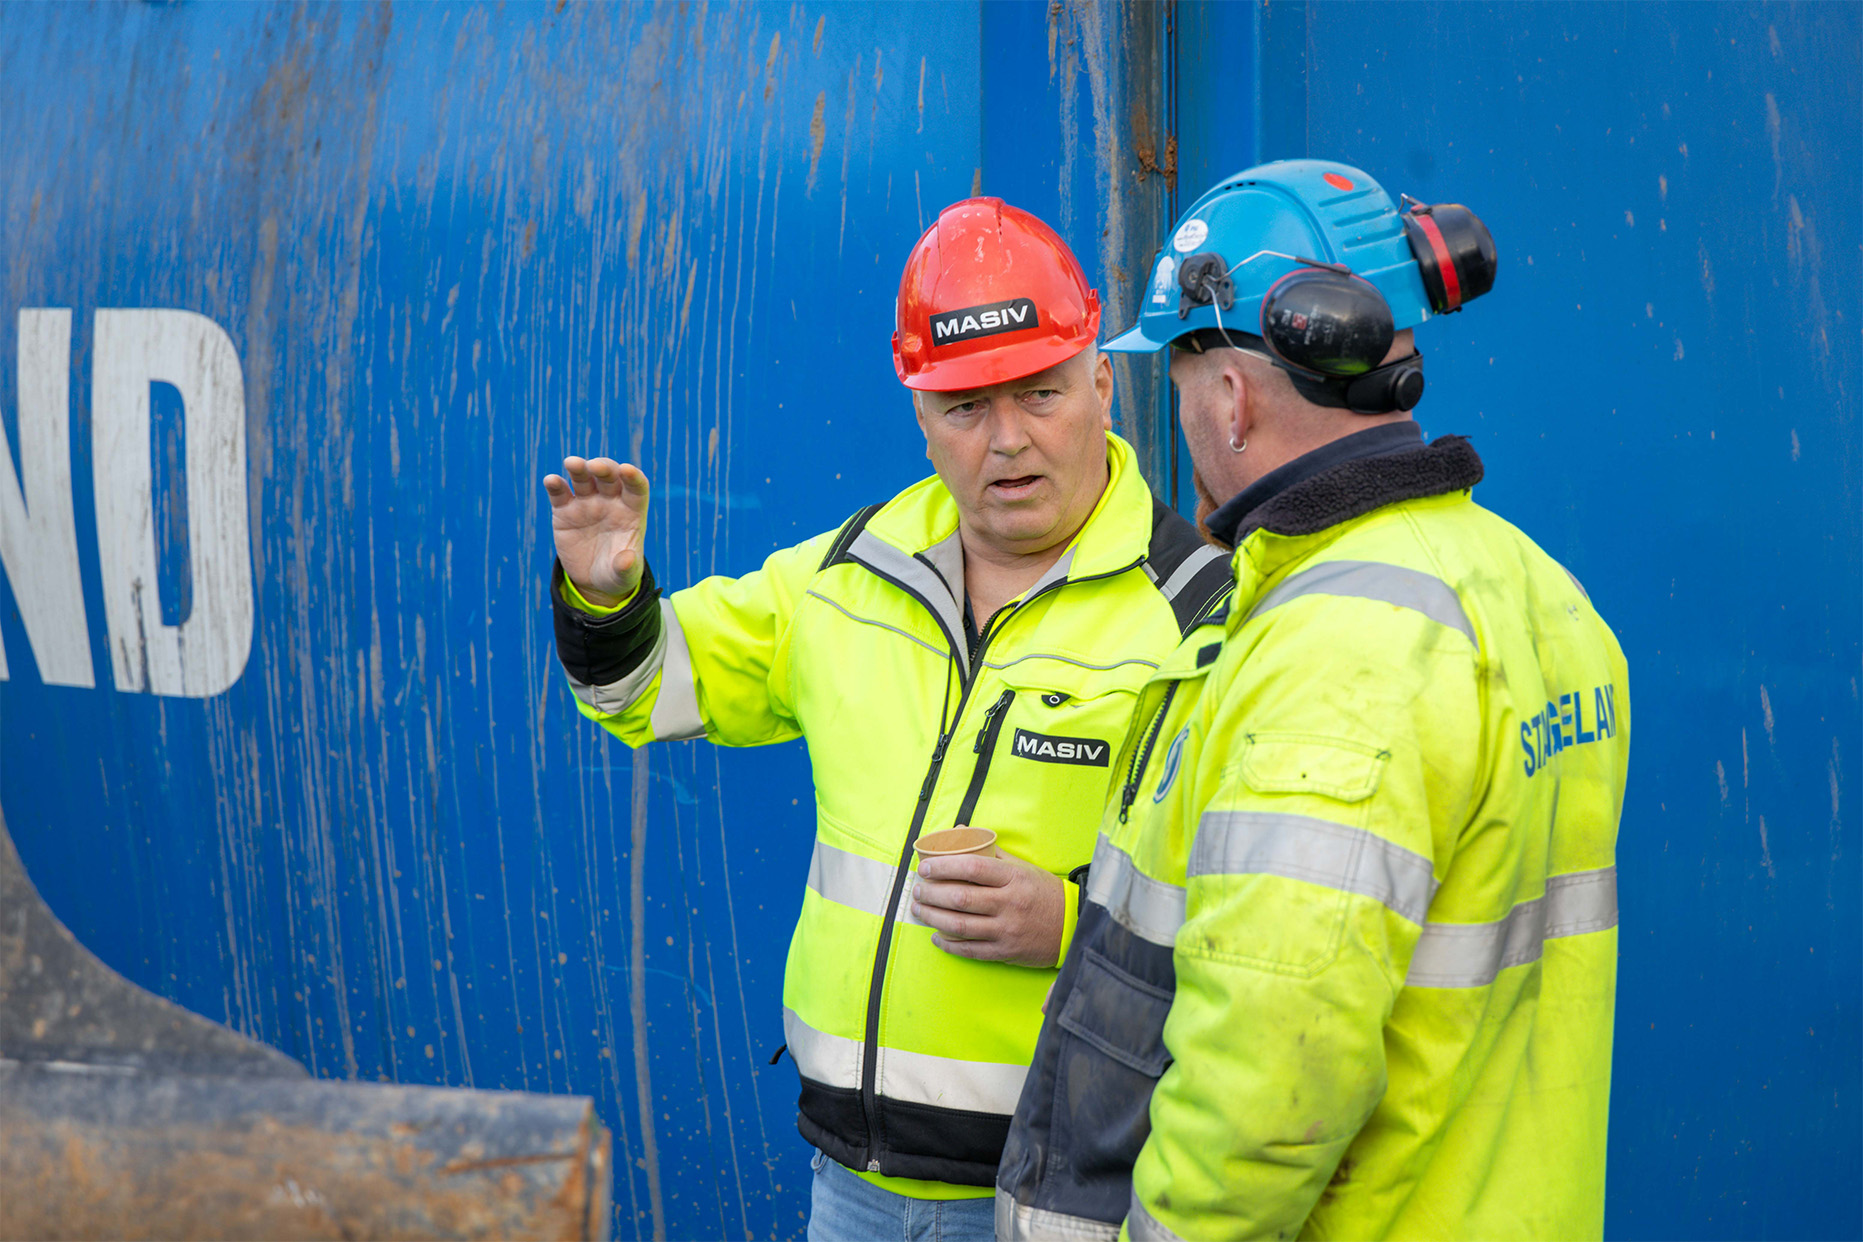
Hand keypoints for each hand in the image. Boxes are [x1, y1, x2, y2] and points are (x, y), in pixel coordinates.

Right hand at [542, 456, 650, 605]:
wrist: (592, 580)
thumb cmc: (616, 573)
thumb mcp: (623, 576)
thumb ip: (626, 567)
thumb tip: (626, 559)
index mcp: (631, 512)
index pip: (636, 487)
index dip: (633, 477)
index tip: (628, 470)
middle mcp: (610, 501)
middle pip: (609, 476)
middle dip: (603, 468)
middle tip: (594, 467)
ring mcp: (586, 503)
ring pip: (584, 478)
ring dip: (578, 468)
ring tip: (572, 463)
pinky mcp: (564, 511)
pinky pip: (560, 493)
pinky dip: (555, 485)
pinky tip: (551, 480)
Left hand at [911, 844, 1065, 968]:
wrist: (1072, 925)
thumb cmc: (1043, 892)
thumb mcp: (1023, 867)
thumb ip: (991, 852)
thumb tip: (962, 832)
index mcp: (1014, 878)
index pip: (972, 868)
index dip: (944, 867)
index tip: (926, 867)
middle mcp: (1009, 904)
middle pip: (960, 898)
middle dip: (932, 894)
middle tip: (918, 890)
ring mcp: (1006, 930)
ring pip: (960, 925)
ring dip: (933, 918)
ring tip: (919, 910)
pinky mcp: (1005, 951)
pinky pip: (970, 949)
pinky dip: (949, 944)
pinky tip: (937, 936)